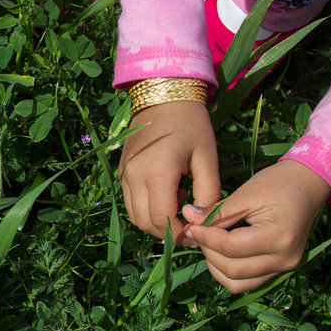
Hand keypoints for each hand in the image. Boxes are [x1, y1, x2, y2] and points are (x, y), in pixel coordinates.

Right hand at [118, 101, 220, 246]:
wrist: (163, 96)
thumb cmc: (191, 124)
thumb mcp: (207, 158)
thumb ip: (208, 194)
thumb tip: (202, 222)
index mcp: (157, 172)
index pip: (162, 219)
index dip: (180, 234)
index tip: (198, 233)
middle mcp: (134, 176)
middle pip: (146, 223)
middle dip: (169, 232)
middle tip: (191, 226)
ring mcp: (124, 175)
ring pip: (136, 217)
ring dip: (157, 222)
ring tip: (180, 207)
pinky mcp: (122, 173)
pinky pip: (131, 203)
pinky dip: (148, 209)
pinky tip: (168, 194)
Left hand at [181, 160, 330, 292]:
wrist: (309, 185)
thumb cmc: (279, 183)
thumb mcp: (246, 194)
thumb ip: (217, 212)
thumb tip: (187, 218)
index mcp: (279, 237)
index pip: (231, 247)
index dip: (205, 238)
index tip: (190, 226)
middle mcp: (285, 259)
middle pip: (232, 270)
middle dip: (208, 252)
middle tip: (198, 233)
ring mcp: (285, 268)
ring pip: (238, 283)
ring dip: (217, 267)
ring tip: (210, 243)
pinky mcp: (282, 270)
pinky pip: (248, 282)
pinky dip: (230, 271)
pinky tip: (222, 252)